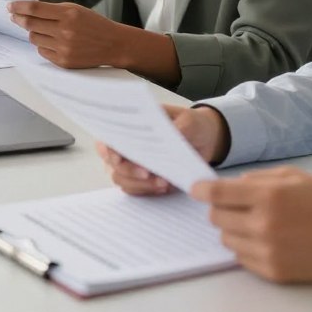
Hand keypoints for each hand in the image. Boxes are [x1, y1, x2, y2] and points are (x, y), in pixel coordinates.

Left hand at [8, 0, 128, 67]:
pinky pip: (42, 51)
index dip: (20, 7)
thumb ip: (54, 10)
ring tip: (41, 29)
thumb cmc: (94, 24)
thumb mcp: (76, 10)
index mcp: (69, 13)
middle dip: (20, 19)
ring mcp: (64, 48)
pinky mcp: (63, 61)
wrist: (113, 44)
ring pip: (34, 39)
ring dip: (33, 33)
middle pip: (31, 24)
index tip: (10, 6)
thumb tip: (29, 10)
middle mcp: (65, 31)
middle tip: (14, 16)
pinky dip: (43, 45)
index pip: (35, 9)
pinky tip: (52, 41)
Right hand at [95, 105, 230, 194]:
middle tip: (148, 173)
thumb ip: (180, 129)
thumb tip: (173, 139)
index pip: (108, 137)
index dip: (108, 149)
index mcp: (133, 125)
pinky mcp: (143, 180)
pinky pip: (136, 190)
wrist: (203, 139)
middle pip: (113, 164)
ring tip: (163, 182)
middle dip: (129, 171)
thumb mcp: (190, 121)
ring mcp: (133, 164)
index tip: (118, 159)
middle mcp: (128, 146)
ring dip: (140, 184)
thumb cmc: (191, 124)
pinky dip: (147, 191)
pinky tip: (164, 186)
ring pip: (123, 181)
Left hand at [191, 167, 311, 282]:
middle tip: (236, 204)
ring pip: (227, 239)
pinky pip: (241, 258)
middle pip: (217, 217)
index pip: (218, 194)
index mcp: (268, 196)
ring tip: (256, 222)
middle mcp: (264, 225)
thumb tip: (231, 185)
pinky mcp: (273, 272)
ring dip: (233, 228)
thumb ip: (258, 179)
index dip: (202, 190)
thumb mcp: (292, 176)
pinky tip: (265, 238)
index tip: (196, 189)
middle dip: (221, 208)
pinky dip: (246, 247)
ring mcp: (267, 251)